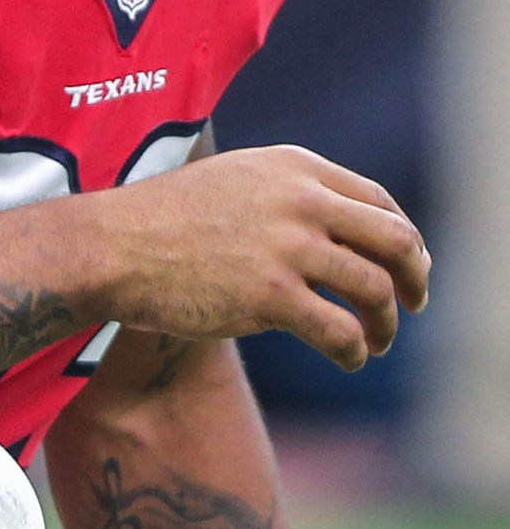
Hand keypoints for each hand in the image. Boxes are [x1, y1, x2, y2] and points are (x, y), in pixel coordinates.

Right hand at [98, 145, 429, 371]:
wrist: (113, 246)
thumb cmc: (164, 221)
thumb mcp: (234, 182)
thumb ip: (286, 197)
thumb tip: (330, 238)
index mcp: (295, 169)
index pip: (378, 202)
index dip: (403, 238)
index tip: (406, 266)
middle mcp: (301, 202)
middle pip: (394, 240)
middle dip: (414, 277)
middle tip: (414, 303)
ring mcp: (287, 248)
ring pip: (374, 289)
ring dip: (387, 322)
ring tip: (378, 342)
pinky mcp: (269, 297)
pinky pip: (340, 330)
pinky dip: (356, 350)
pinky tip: (350, 359)